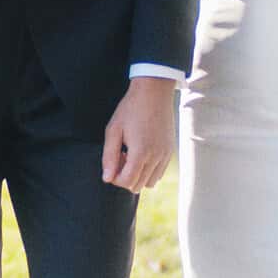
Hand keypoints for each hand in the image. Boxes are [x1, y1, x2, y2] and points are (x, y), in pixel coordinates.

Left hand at [102, 74, 176, 193]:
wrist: (154, 92)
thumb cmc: (130, 109)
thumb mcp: (113, 130)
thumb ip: (109, 157)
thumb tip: (107, 178)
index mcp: (140, 152)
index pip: (127, 182)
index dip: (115, 178)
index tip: (112, 163)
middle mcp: (156, 157)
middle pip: (138, 186)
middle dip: (126, 177)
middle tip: (121, 156)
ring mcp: (165, 155)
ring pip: (150, 182)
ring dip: (138, 175)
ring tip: (132, 155)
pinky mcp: (170, 151)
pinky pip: (159, 173)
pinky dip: (149, 170)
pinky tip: (142, 153)